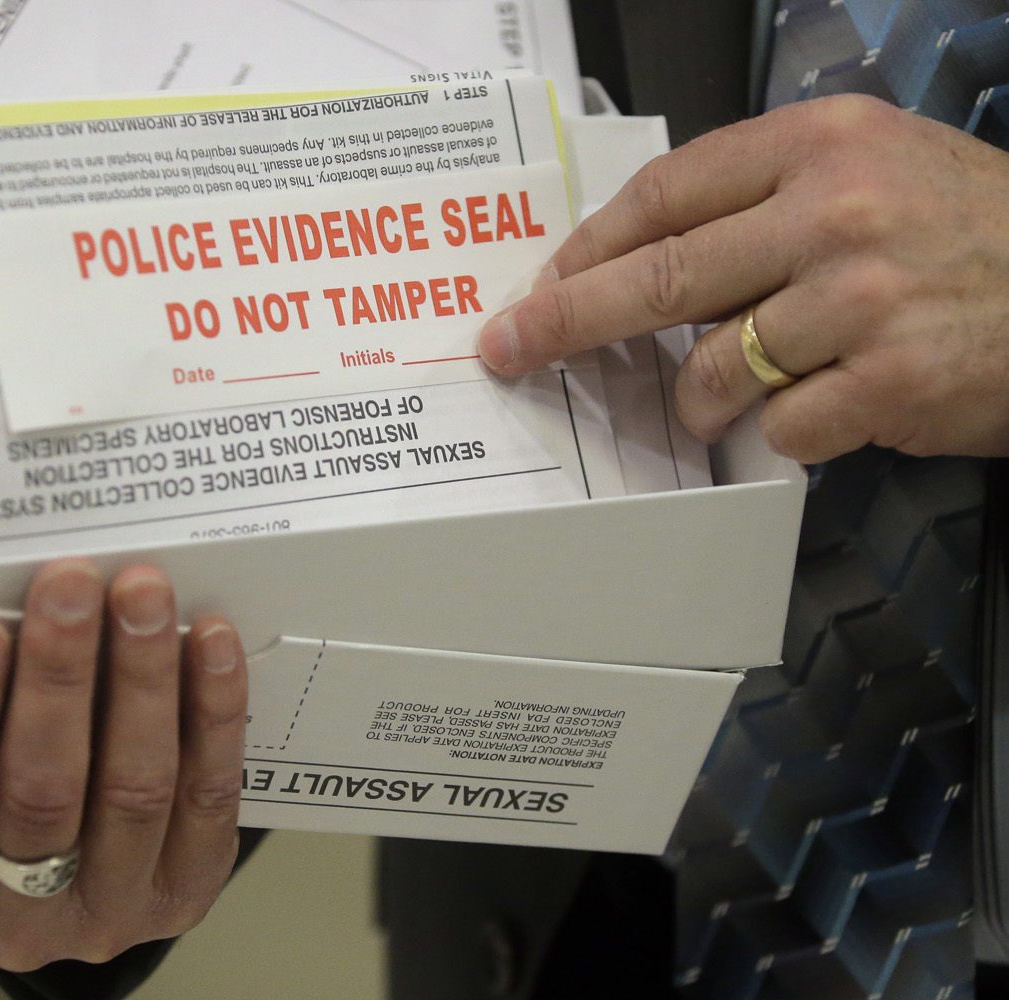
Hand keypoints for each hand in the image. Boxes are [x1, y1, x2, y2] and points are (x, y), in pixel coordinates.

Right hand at [0, 558, 247, 971]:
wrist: (57, 885)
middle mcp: (16, 923)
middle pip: (44, 793)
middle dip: (58, 676)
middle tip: (70, 583)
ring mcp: (111, 913)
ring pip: (133, 789)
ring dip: (141, 677)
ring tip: (141, 595)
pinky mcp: (187, 891)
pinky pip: (206, 796)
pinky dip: (212, 712)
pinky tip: (210, 643)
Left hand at [478, 94, 1008, 462]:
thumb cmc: (975, 232)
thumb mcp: (876, 168)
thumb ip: (764, 201)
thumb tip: (645, 260)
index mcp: (822, 144)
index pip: (666, 194)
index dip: (588, 246)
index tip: (542, 281)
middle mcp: (836, 212)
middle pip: (658, 277)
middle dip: (566, 320)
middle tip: (511, 346)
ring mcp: (861, 298)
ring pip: (710, 368)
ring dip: (691, 399)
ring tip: (711, 401)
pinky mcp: (886, 379)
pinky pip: (778, 424)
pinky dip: (772, 431)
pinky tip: (805, 411)